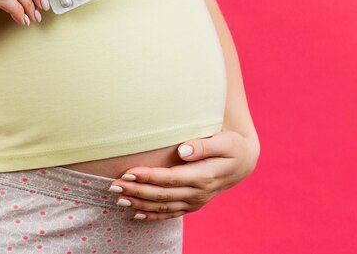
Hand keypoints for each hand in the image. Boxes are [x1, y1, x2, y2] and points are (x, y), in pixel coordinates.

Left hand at [107, 130, 259, 220]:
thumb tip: (182, 150)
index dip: (149, 177)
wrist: (243, 163)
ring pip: (162, 207)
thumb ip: (203, 145)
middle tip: (114, 186)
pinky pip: (169, 214)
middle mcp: (198, 193)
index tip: (129, 172)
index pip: (171, 179)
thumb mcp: (225, 141)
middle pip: (162, 195)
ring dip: (139, 203)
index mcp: (204, 177)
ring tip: (118, 198)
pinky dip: (152, 216)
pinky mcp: (192, 205)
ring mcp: (195, 202)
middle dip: (136, 191)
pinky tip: (135, 214)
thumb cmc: (232, 146)